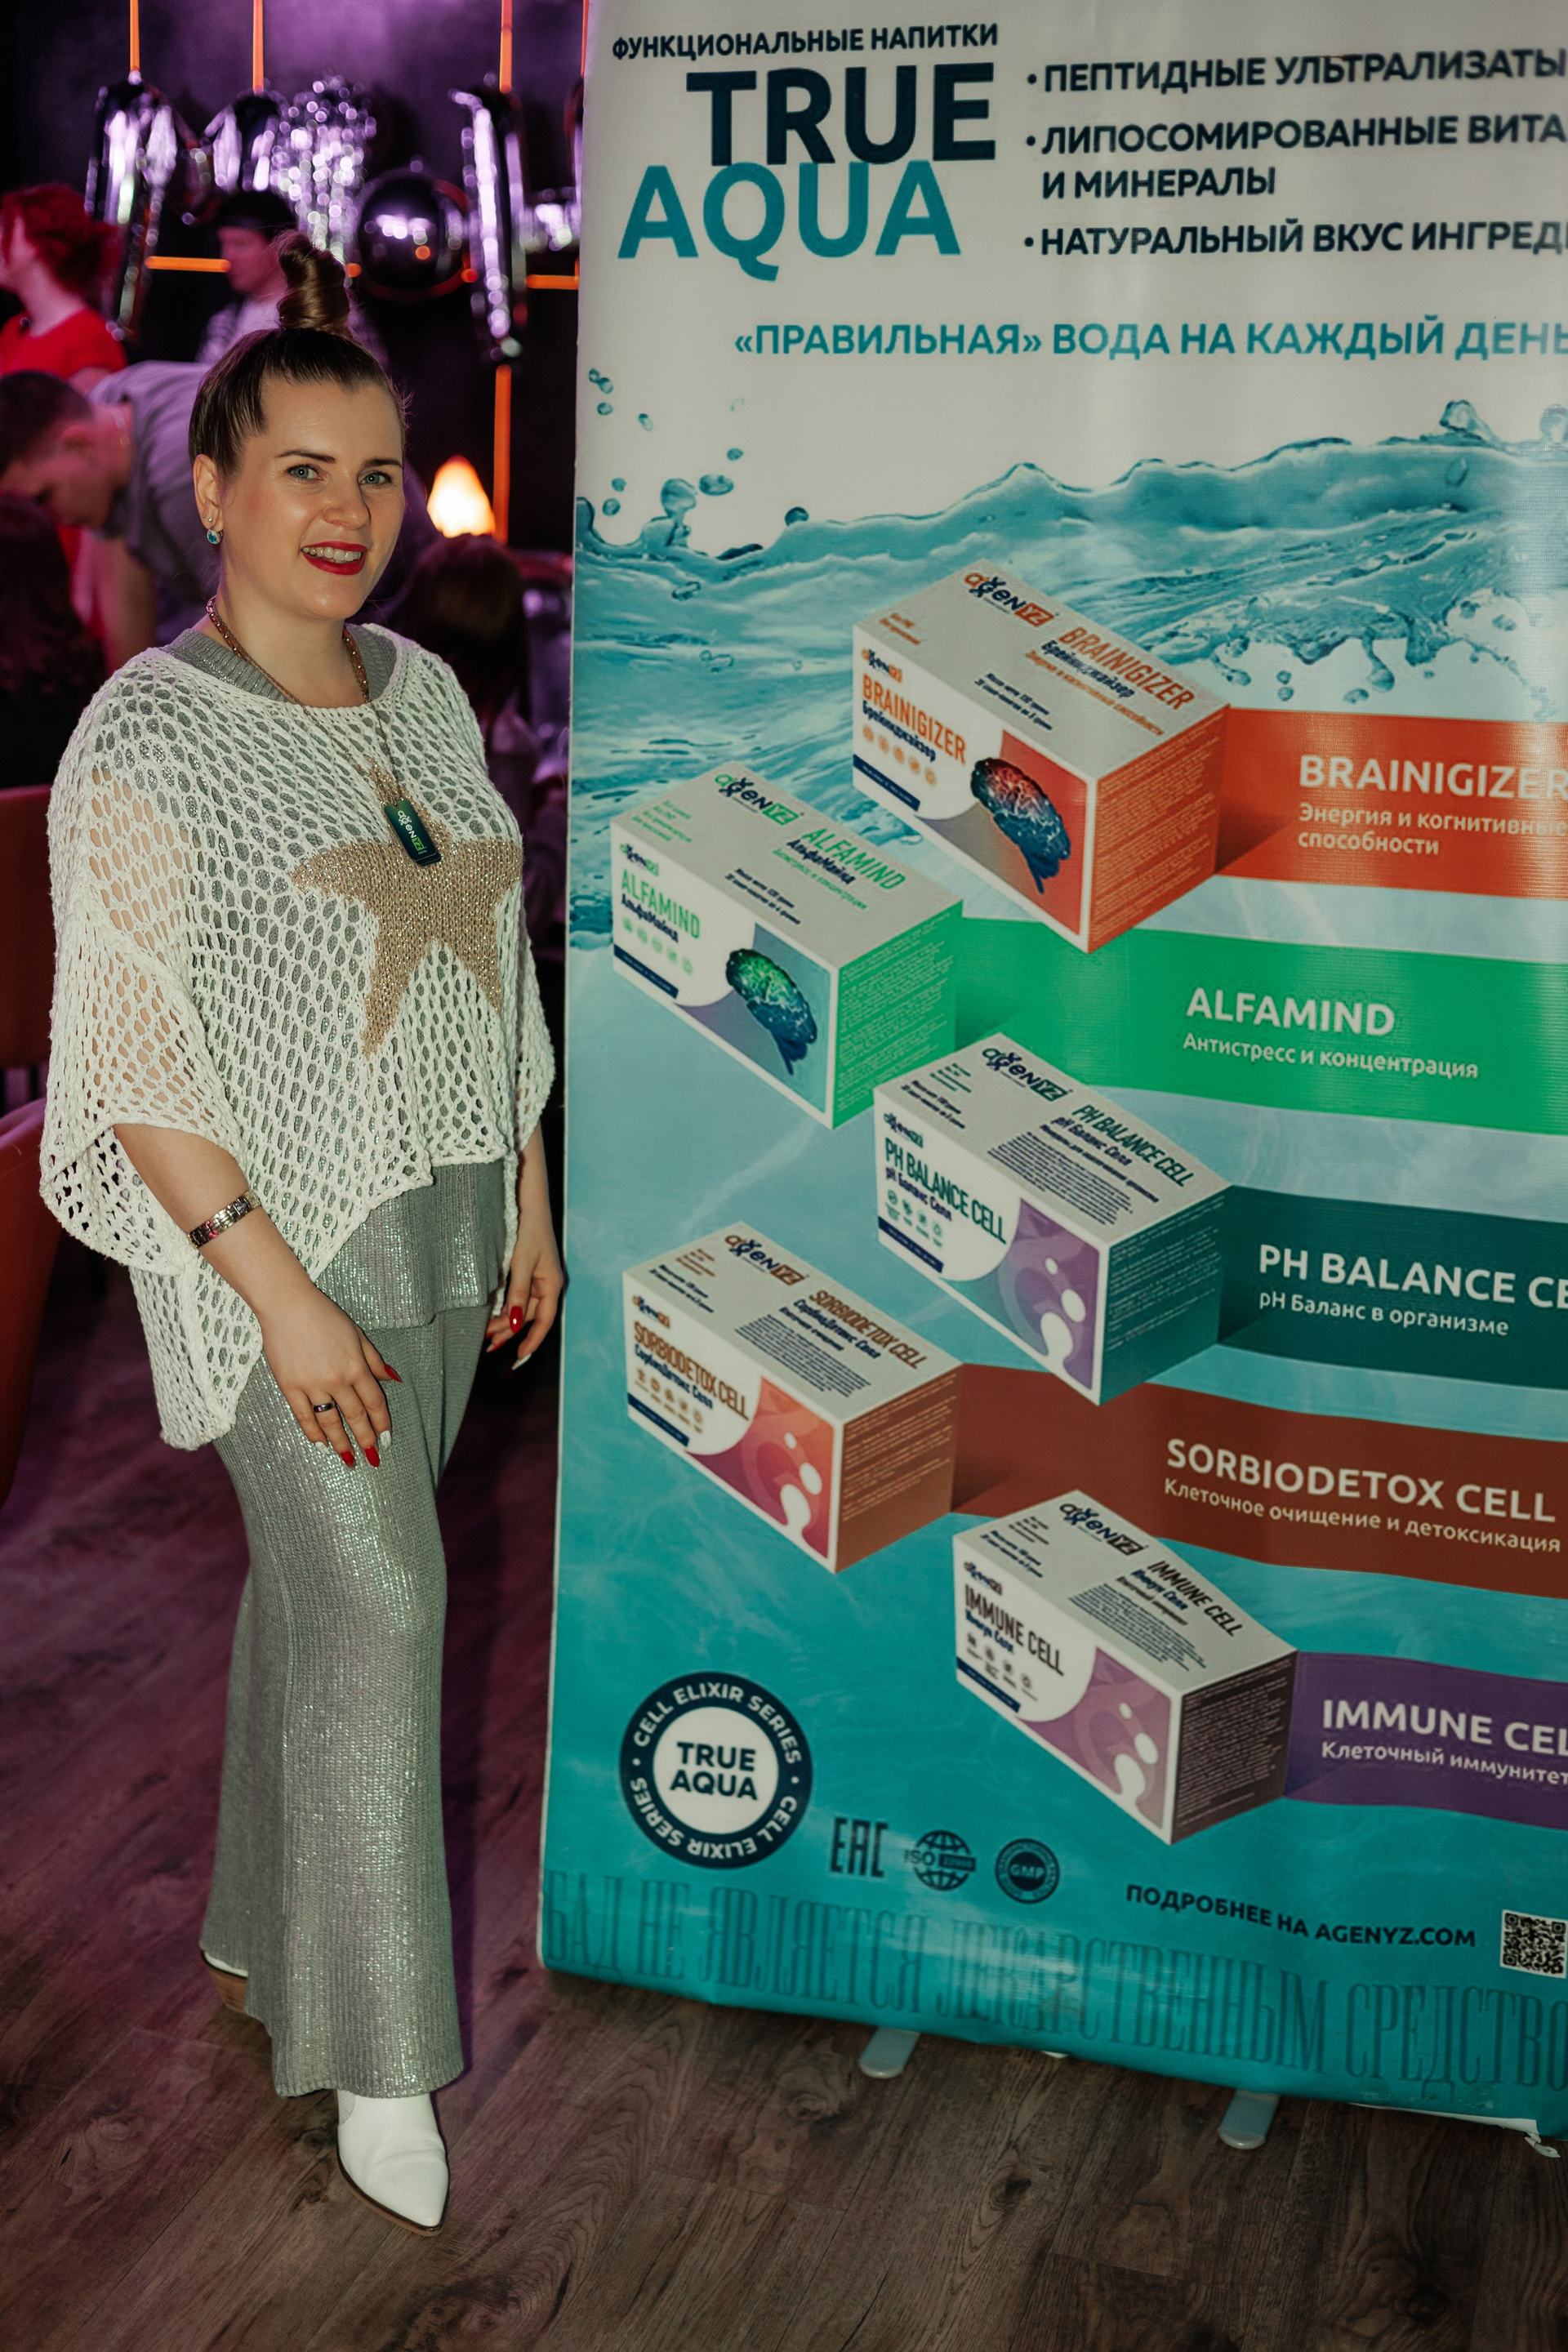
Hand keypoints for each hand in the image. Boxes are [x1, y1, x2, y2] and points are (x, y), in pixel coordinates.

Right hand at [258, 1280, 398, 1464]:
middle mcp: (337, 1379)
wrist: (287, 1304)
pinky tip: (321, 1445)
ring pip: (330, 1422)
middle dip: (365, 1440)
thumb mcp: (357, 1334)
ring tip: (348, 1459)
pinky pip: (303, 1416)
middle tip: (372, 1458)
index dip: (382, 1423)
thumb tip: (393, 1380)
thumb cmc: (324, 1315)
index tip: (386, 1439)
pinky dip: (312, 1433)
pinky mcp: (289, 1386)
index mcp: (356, 1366)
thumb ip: (374, 1360)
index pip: (374, 1403)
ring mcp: (312, 1384)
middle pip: (355, 1417)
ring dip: (341, 1443)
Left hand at [486, 1133, 563, 1366]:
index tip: (518, 1358)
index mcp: (552, 1284)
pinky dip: (503, 1304)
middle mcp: (546, 1283)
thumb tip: (511, 1322)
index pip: (543, 1321)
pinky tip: (490, 1310)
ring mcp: (536, 1275)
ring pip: (520, 1306)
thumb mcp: (521, 1262)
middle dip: (509, 1331)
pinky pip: (516, 1293)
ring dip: (504, 1319)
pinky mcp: (525, 1267)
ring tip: (484, 1332)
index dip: (532, 1342)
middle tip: (487, 1345)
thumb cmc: (528, 1227)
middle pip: (528, 1316)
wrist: (527, 1198)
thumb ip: (517, 1293)